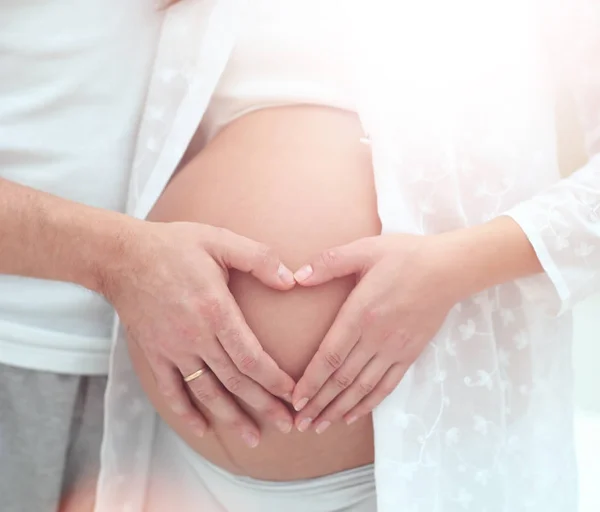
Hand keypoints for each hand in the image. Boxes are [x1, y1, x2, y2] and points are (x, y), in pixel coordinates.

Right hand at [103, 221, 296, 446]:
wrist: (122, 256)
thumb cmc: (173, 246)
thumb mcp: (220, 240)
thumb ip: (259, 259)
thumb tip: (291, 281)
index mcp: (216, 312)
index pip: (252, 358)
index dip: (275, 381)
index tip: (294, 395)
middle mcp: (196, 338)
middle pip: (236, 382)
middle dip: (264, 405)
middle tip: (287, 424)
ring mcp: (173, 350)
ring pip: (207, 393)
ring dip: (231, 417)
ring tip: (252, 437)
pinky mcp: (154, 354)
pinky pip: (171, 390)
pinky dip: (186, 412)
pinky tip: (201, 429)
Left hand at [290, 234, 461, 433]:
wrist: (449, 269)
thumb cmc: (405, 256)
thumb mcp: (364, 249)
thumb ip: (329, 263)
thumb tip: (297, 276)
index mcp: (360, 313)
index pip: (329, 356)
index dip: (310, 381)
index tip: (294, 400)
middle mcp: (376, 337)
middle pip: (342, 378)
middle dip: (318, 403)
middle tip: (300, 423)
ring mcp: (394, 349)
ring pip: (362, 387)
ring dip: (339, 409)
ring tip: (320, 425)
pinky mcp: (410, 353)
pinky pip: (387, 385)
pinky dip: (369, 403)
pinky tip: (353, 415)